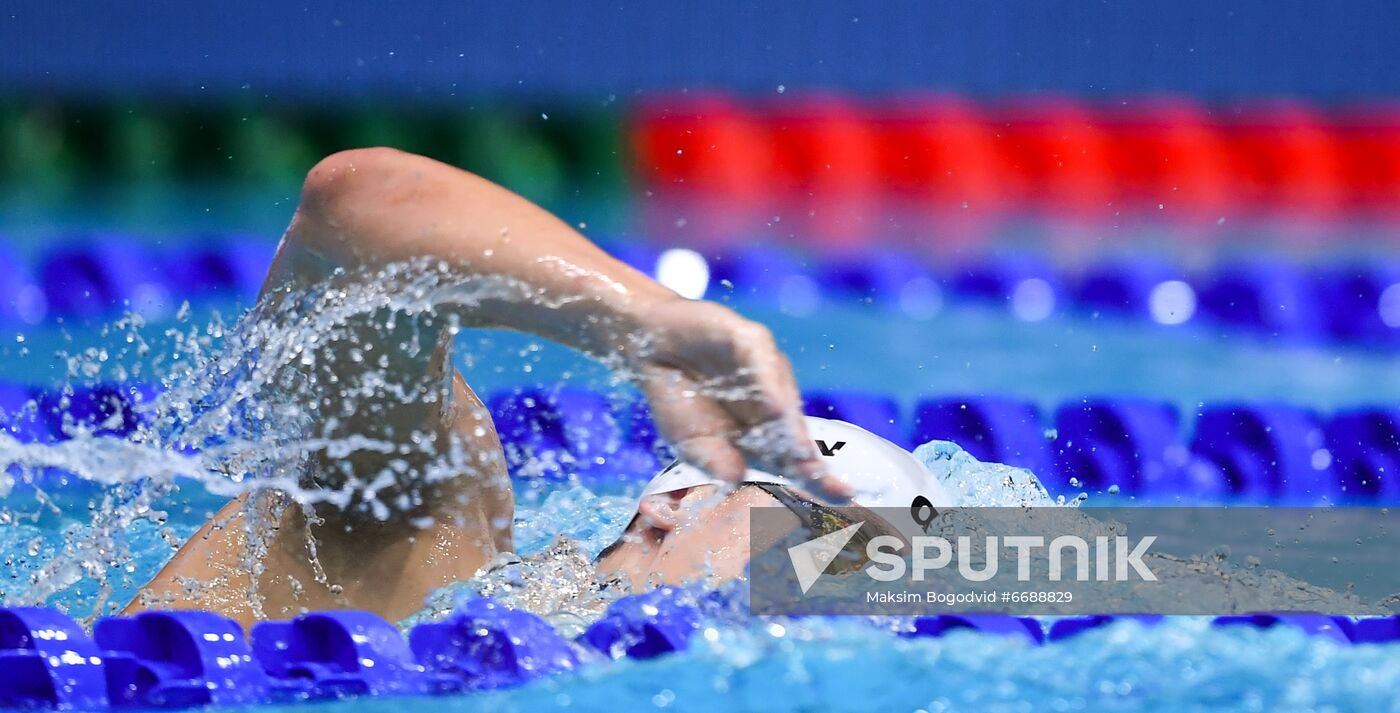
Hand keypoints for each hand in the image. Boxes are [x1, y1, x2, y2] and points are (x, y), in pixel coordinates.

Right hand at [627, 297, 852, 500]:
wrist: (650, 345)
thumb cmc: (678, 397)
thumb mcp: (691, 441)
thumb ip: (713, 460)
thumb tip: (734, 480)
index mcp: (762, 432)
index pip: (794, 460)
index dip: (819, 480)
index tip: (843, 499)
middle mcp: (772, 401)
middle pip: (796, 433)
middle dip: (810, 460)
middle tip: (828, 484)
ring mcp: (764, 370)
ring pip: (784, 398)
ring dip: (793, 428)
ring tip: (804, 457)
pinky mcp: (749, 340)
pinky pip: (762, 362)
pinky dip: (768, 384)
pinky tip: (773, 407)